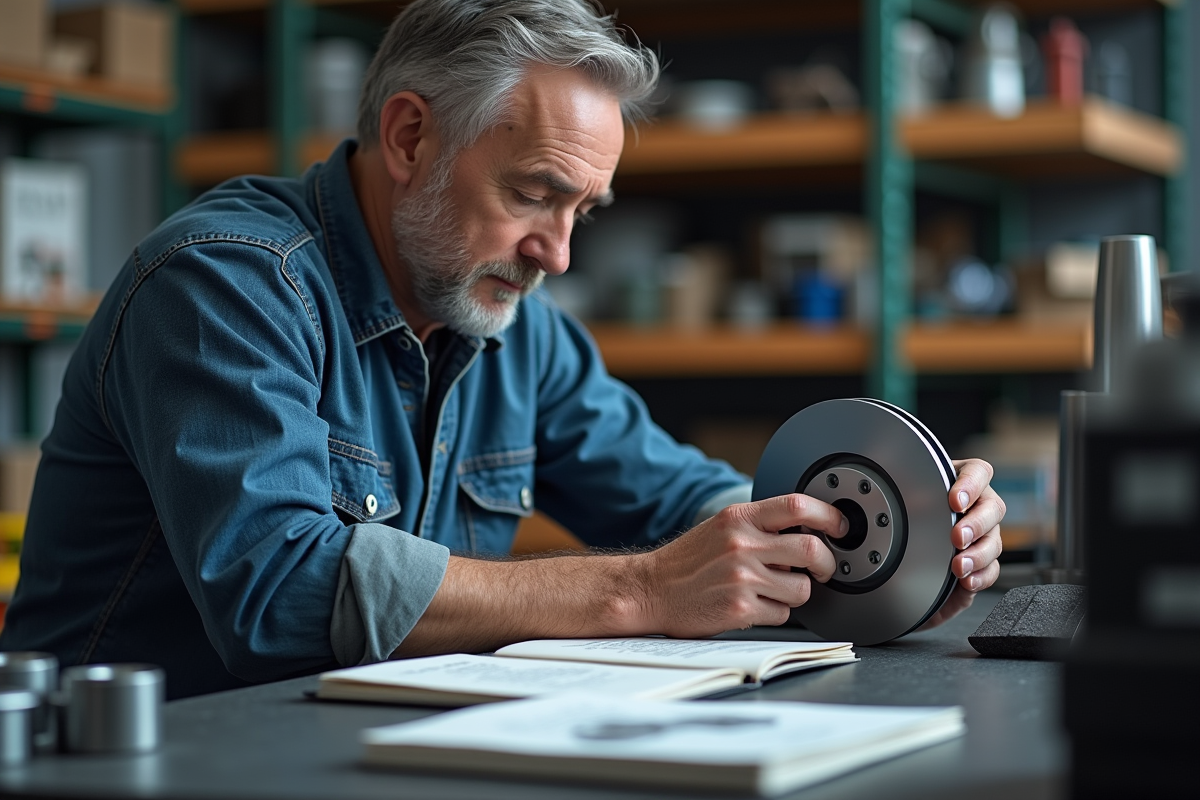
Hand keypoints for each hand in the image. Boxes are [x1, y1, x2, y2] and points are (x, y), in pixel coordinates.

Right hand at [637, 494, 848, 637]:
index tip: (840, 526)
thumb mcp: (721, 528)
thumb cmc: (687, 562)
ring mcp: (742, 577)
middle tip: (824, 569)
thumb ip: (759, 526)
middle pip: (812, 549)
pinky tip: (753, 605)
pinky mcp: (740, 608)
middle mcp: (741, 544)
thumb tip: (807, 533)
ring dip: (795, 593)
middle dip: (828, 564)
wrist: (650, 589)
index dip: (829, 516)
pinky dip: (774, 613)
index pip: (797, 506)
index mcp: (738, 518)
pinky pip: (782, 614)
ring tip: (772, 591)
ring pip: (802, 588)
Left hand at [920, 458, 1005, 628]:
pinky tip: (967, 580)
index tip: (955, 501)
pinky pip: (992, 569)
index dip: (971, 485)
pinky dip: (980, 576)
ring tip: (958, 565)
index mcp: (963, 482)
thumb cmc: (913, 512)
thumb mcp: (908, 497)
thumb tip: (913, 499)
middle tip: (957, 537)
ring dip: (978, 554)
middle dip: (976, 524)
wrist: (908, 554)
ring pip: (994, 542)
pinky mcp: (982, 563)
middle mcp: (978, 507)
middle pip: (993, 508)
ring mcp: (984, 535)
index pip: (978, 472)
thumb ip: (913, 494)